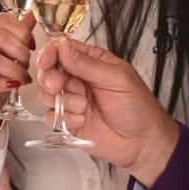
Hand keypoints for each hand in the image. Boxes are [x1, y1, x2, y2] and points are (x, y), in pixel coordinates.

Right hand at [0, 11, 35, 137]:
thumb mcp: (12, 54)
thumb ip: (20, 34)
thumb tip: (32, 14)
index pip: (2, 19)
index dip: (22, 31)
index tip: (32, 46)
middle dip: (20, 52)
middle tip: (28, 64)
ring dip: (15, 70)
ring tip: (23, 78)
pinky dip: (2, 83)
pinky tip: (11, 86)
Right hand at [36, 39, 179, 185]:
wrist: (142, 142)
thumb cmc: (137, 106)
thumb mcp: (116, 78)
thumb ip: (87, 64)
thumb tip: (63, 47)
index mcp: (92, 61)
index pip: (62, 49)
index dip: (50, 53)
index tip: (47, 61)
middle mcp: (79, 78)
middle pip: (49, 70)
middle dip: (50, 78)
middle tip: (59, 86)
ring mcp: (72, 100)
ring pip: (47, 94)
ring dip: (62, 100)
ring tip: (83, 107)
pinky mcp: (69, 120)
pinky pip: (51, 116)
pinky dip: (63, 118)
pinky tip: (81, 121)